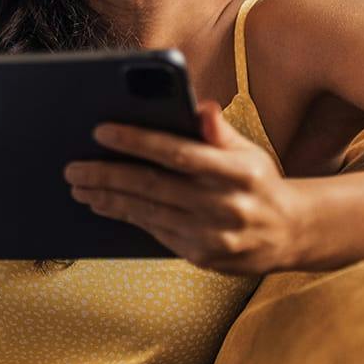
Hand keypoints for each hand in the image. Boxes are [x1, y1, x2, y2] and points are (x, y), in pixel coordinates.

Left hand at [64, 99, 309, 273]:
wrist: (290, 233)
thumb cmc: (259, 181)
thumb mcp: (248, 150)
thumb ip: (219, 131)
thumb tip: (200, 106)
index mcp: (238, 172)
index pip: (180, 153)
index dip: (138, 142)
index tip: (101, 131)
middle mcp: (226, 205)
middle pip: (154, 186)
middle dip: (107, 175)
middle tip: (73, 167)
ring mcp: (213, 235)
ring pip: (148, 212)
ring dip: (108, 198)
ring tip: (79, 186)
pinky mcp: (202, 256)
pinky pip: (155, 232)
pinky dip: (125, 216)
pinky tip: (104, 204)